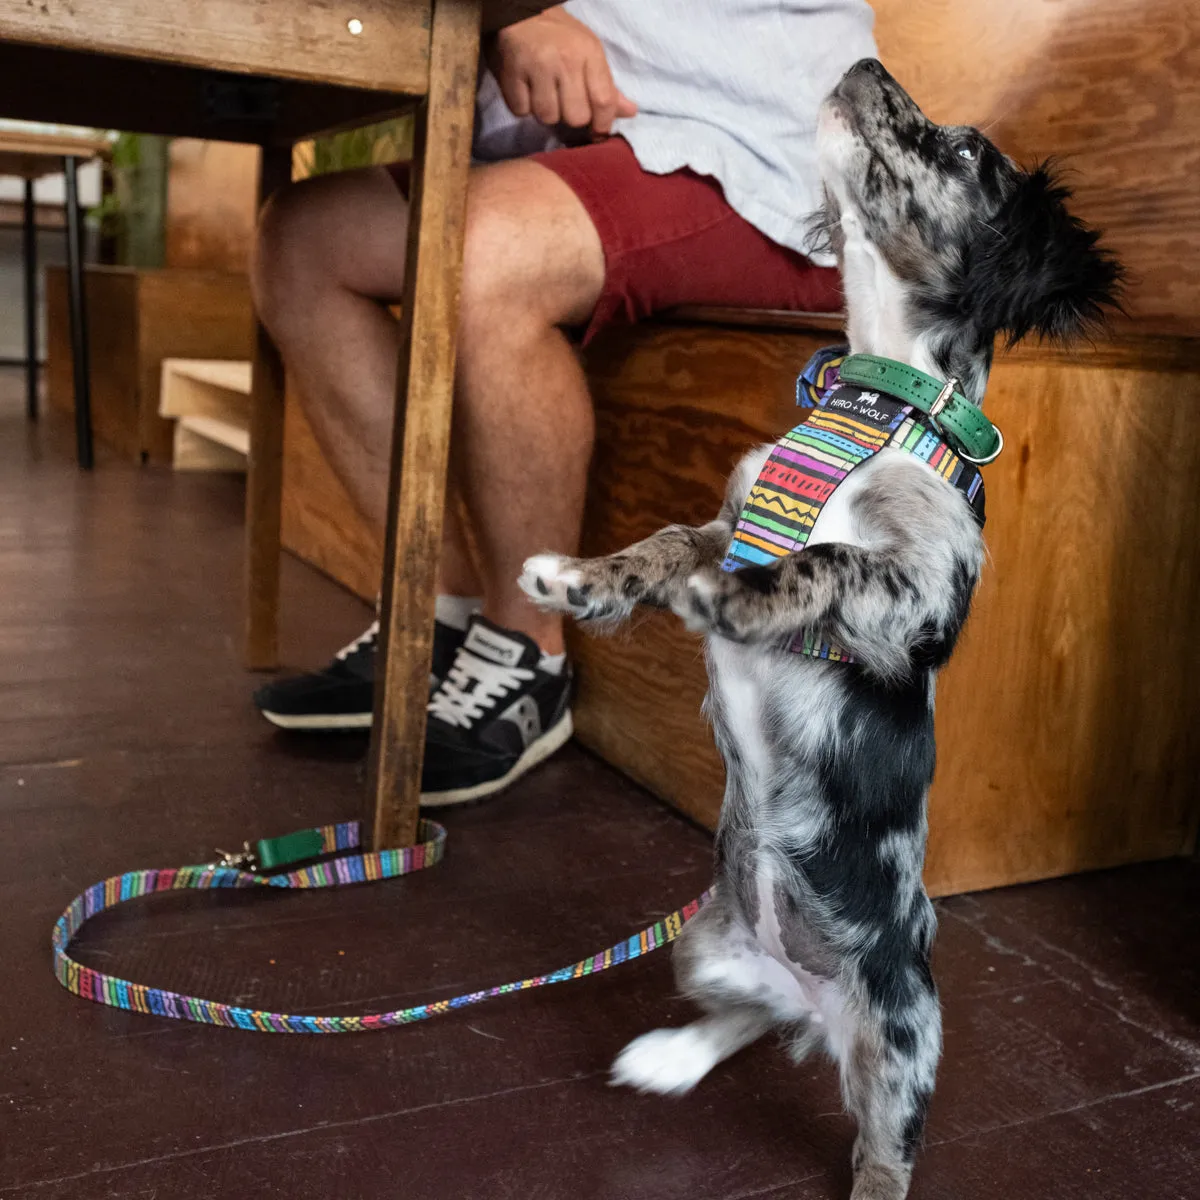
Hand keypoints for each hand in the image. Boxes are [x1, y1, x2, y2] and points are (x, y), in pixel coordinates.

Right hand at [486, 7, 636, 135]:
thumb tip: (630, 112)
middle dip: (570, 117)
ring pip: (548, 117)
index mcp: (589, 53)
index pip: (603, 101)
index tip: (597, 131)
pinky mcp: (511, 74)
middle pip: (576, 117)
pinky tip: (525, 90)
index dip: (602, 124)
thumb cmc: (558, 36)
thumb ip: (606, 86)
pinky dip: (523, 106)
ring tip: (543, 94)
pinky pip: (521, 111)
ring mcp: (537, 67)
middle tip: (564, 102)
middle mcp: (565, 60)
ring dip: (545, 112)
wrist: (518, 12)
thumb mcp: (588, 52)